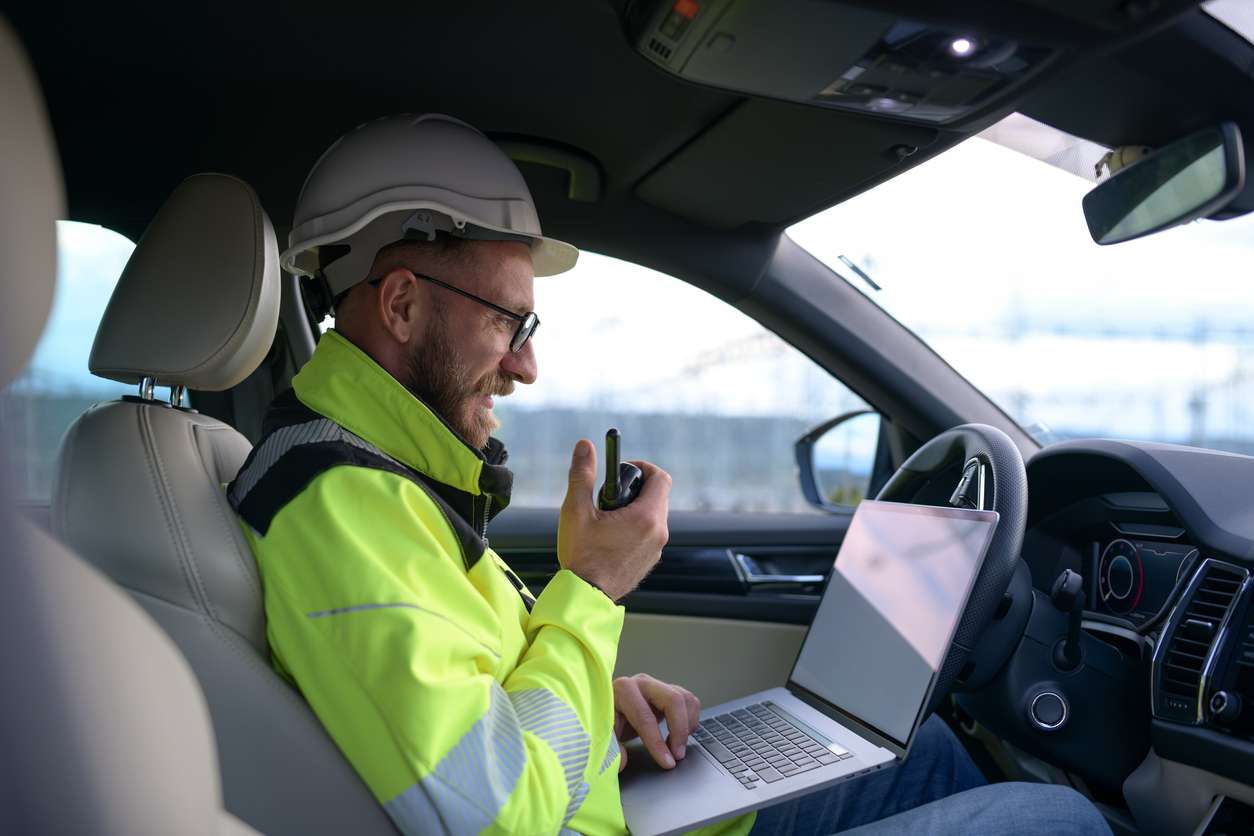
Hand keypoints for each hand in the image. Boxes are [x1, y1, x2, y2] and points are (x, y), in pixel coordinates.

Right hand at [558, 439, 670, 601]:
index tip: (624, 470)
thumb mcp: (576, 510)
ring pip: (653, 516)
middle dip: (635, 488)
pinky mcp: (649, 561)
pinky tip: (611, 537)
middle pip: (657, 496)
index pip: (660, 478)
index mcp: (646, 517)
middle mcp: (658, 532)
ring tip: (607, 518)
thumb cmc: (582, 556)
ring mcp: (656, 549)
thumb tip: (585, 446)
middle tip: (610, 496)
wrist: (585, 596)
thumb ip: (581, 475)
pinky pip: (649, 535)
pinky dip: (635, 528)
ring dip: (635, 509)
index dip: (643, 467)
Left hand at [613, 674, 700, 770]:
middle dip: (679, 731)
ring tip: (678, 747)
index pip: (645, 717)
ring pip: (684, 699)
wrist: (607, 709)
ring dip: (687, 725)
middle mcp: (642, 683)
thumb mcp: (600, 734)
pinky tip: (680, 735)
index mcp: (622, 691)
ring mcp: (657, 685)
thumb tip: (621, 761)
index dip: (657, 743)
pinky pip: (689, 701)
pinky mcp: (667, 690)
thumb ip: (609, 747)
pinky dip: (690, 719)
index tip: (667, 762)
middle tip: (677, 755)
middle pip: (673, 700)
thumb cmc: (604, 721)